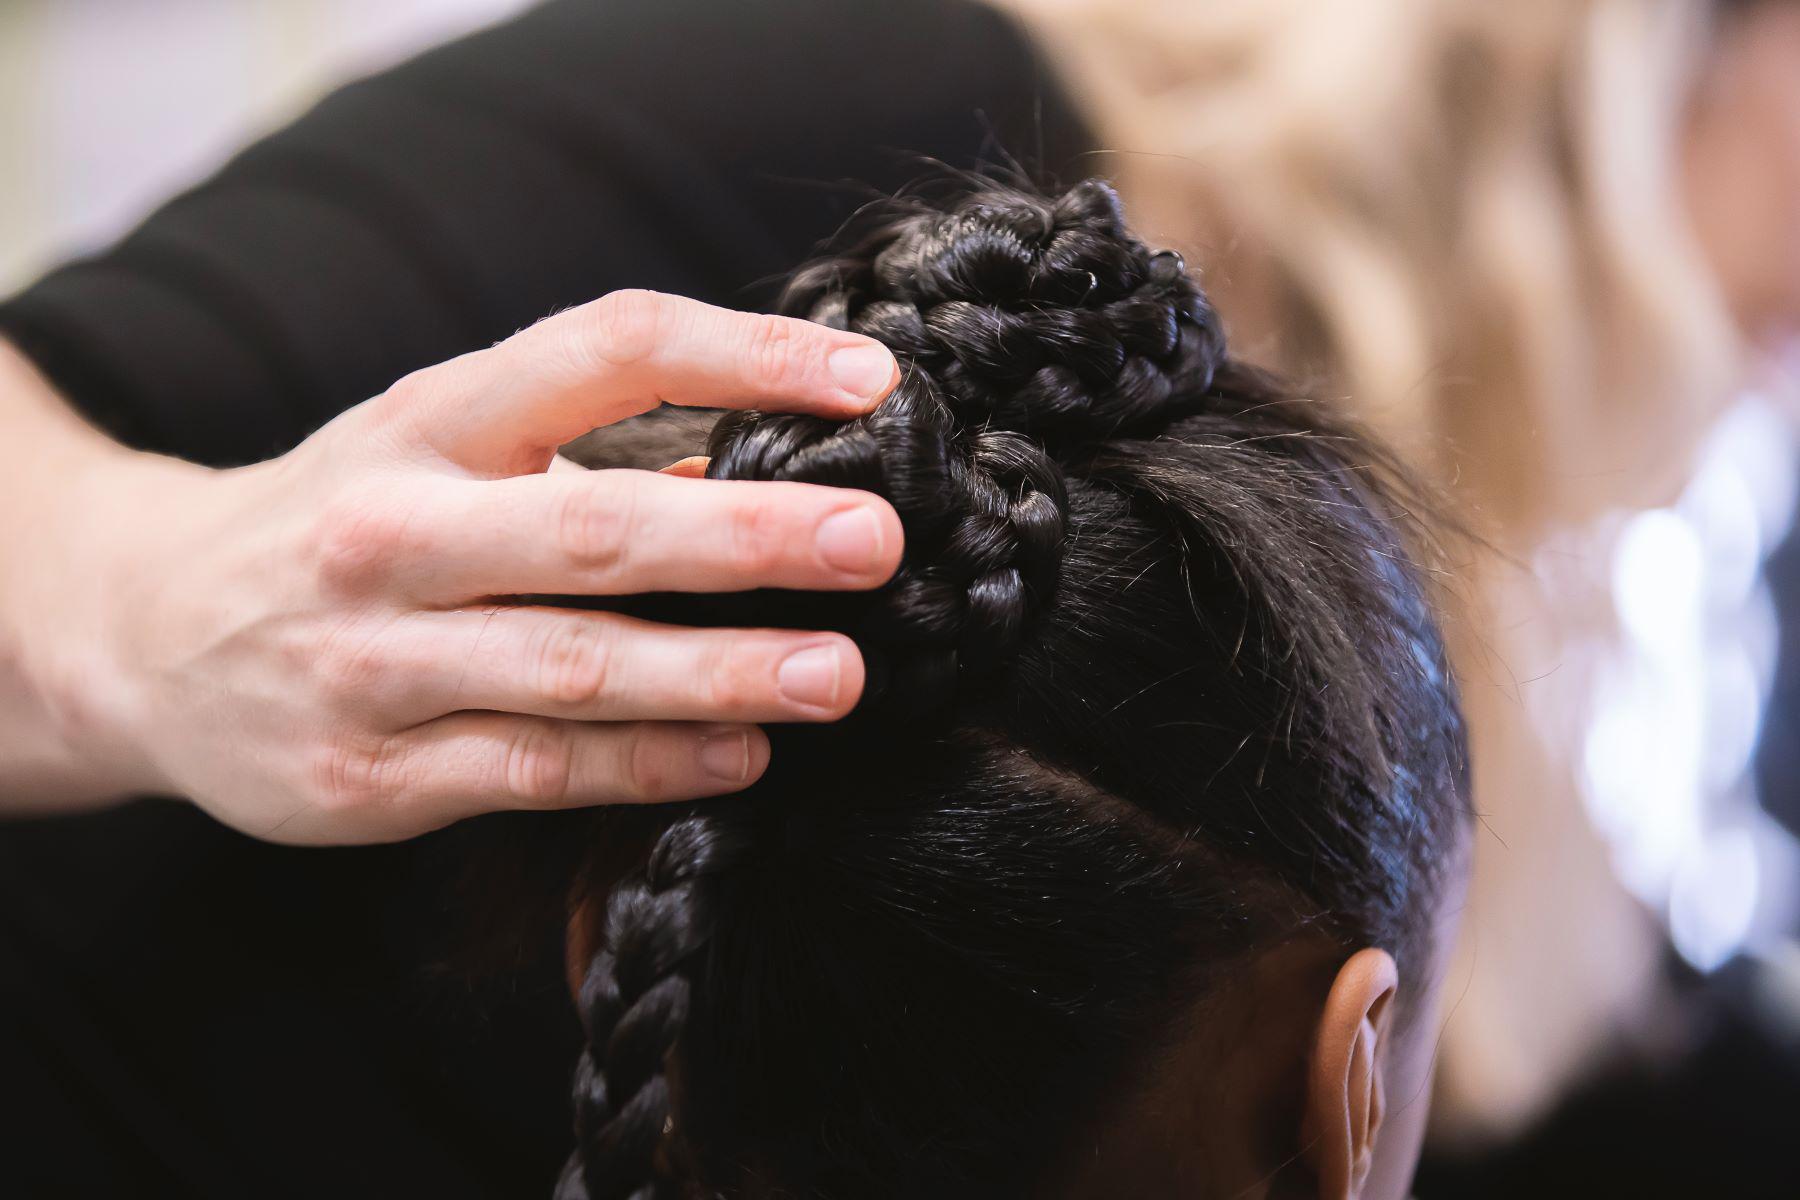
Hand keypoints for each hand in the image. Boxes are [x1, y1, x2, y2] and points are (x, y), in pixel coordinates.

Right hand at [3, 291, 901, 843]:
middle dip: (748, 538)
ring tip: (839, 676)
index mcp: (429, 422)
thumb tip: (761, 476)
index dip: (746, 356)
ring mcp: (373, 660)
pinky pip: (534, 771)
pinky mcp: (367, 776)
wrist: (140, 633)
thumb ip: (586, 461)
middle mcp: (395, 532)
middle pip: (595, 527)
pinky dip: (648, 765)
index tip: (867, 379)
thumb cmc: (339, 524)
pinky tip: (740, 756)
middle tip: (876, 542)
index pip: (606, 349)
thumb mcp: (437, 455)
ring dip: (720, 673)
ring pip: (574, 668)